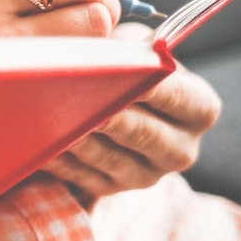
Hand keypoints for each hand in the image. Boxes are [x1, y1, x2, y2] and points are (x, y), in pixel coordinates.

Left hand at [39, 23, 222, 200]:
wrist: (117, 102)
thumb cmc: (128, 66)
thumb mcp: (138, 50)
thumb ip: (133, 50)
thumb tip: (114, 52)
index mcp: (200, 110)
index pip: (178, 96)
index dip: (150, 84)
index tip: (124, 71)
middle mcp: (181, 150)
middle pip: (145, 134)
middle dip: (111, 116)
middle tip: (82, 100)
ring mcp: (147, 175)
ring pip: (110, 158)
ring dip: (79, 138)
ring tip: (53, 119)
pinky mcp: (112, 190)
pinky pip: (82, 177)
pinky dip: (61, 159)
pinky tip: (40, 142)